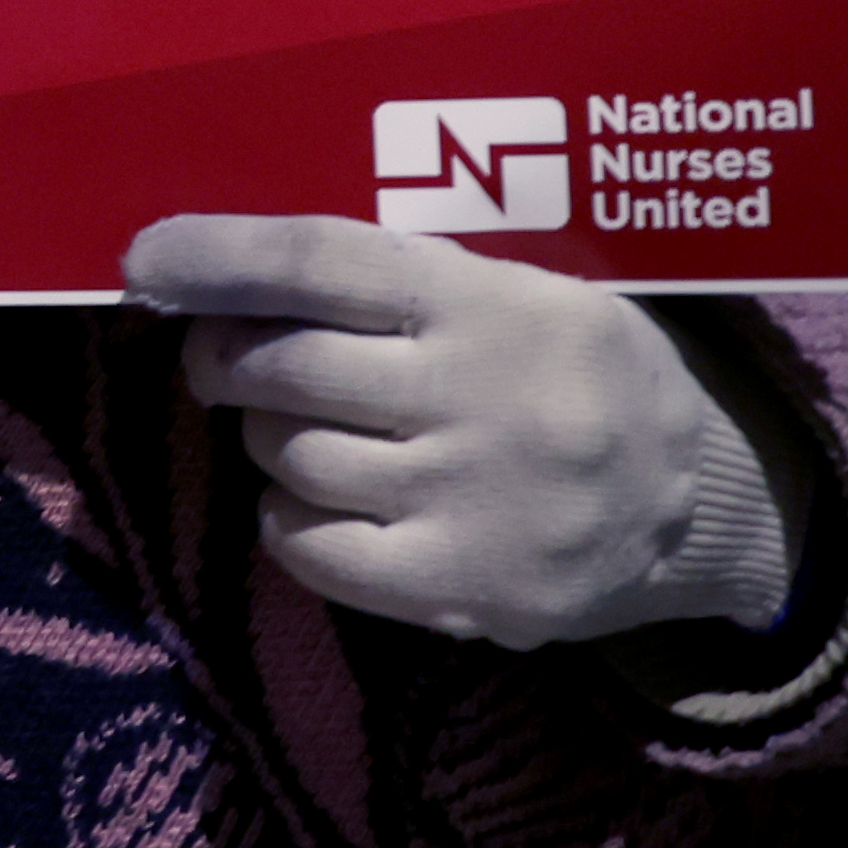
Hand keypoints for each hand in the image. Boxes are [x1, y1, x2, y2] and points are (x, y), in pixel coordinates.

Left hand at [127, 216, 809, 650]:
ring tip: (308, 428)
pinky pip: (310, 547)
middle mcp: (479, 398)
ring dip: (267, 437)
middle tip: (225, 355)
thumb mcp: (529, 290)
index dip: (219, 257)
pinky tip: (326, 499)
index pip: (323, 261)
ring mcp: (470, 502)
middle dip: (225, 356)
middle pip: (283, 366)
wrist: (701, 509)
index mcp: (493, 303)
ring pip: (288, 456)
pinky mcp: (461, 590)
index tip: (145, 259)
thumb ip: (405, 281)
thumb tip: (235, 270)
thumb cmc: (581, 373)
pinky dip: (289, 517)